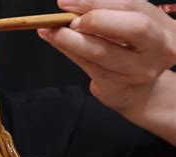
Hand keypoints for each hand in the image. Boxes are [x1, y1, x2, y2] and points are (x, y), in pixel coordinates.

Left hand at [37, 0, 175, 113]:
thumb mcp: (127, 28)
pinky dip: (67, 50)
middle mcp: (160, 50)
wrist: (138, 91)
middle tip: (67, 19)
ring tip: (49, 29)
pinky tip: (53, 40)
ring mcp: (139, 71)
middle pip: (133, 28)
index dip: (98, 1)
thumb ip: (107, 14)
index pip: (133, 6)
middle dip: (96, 19)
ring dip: (69, 38)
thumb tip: (70, 5)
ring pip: (101, 51)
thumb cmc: (131, 50)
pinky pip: (86, 65)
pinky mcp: (116, 86)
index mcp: (166, 28)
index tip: (68, 2)